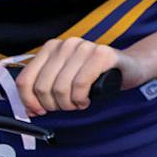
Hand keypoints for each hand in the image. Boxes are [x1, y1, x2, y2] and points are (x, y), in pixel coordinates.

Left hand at [18, 36, 135, 116]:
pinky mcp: (102, 54)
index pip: (26, 79)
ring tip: (77, 103)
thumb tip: (29, 110)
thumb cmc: (96, 75)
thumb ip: (45, 89)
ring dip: (68, 104)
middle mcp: (66, 44)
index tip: (37, 111)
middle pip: (43, 86)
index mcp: (51, 48)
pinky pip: (80, 84)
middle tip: (65, 107)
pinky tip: (85, 100)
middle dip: (53, 105)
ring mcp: (84, 47)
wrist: (130, 67)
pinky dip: (80, 98)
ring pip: (61, 87)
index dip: (28, 101)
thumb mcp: (66, 79)